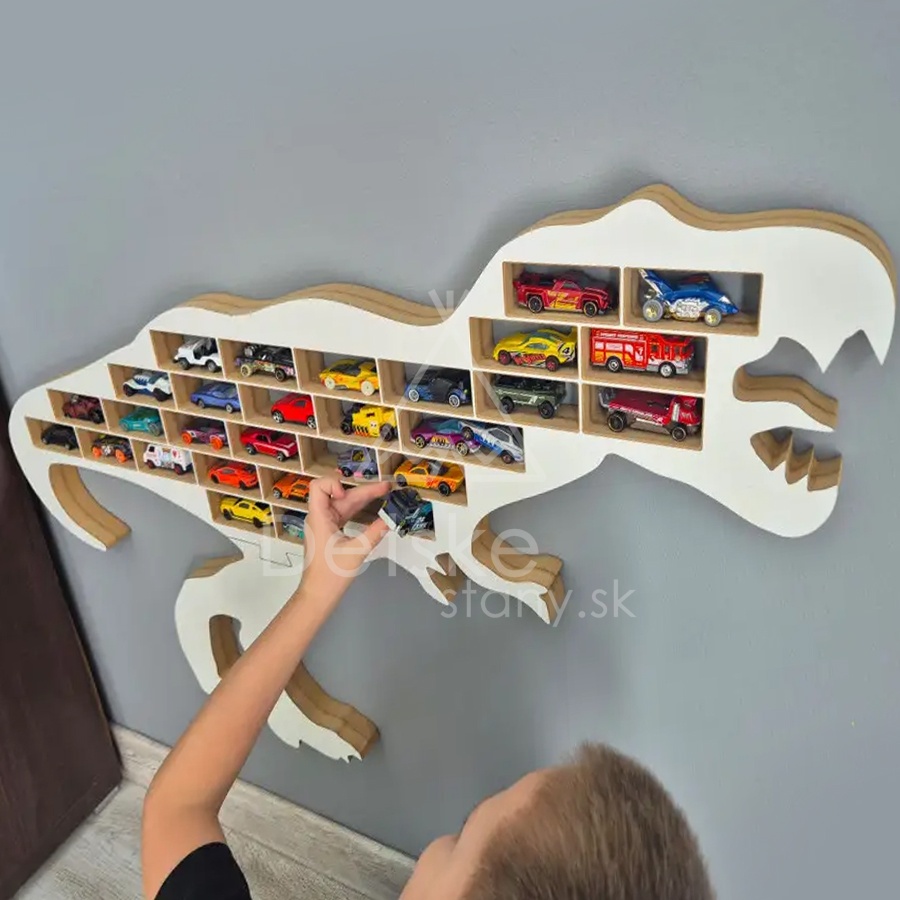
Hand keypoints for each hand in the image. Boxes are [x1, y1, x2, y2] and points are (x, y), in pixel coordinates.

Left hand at [300, 474, 390, 602]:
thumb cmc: (330, 576)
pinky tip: (374, 509)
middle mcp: (320, 517)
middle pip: (341, 495)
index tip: (348, 493)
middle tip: (387, 487)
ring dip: (364, 499)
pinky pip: (345, 514)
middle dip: (364, 490)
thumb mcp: (356, 552)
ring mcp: (325, 524)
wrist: (318, 594)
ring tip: (385, 494)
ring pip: (345, 504)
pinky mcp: (331, 532)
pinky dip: (359, 510)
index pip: (318, 487)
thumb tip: (391, 518)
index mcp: (319, 518)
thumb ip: (374, 533)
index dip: (333, 483)